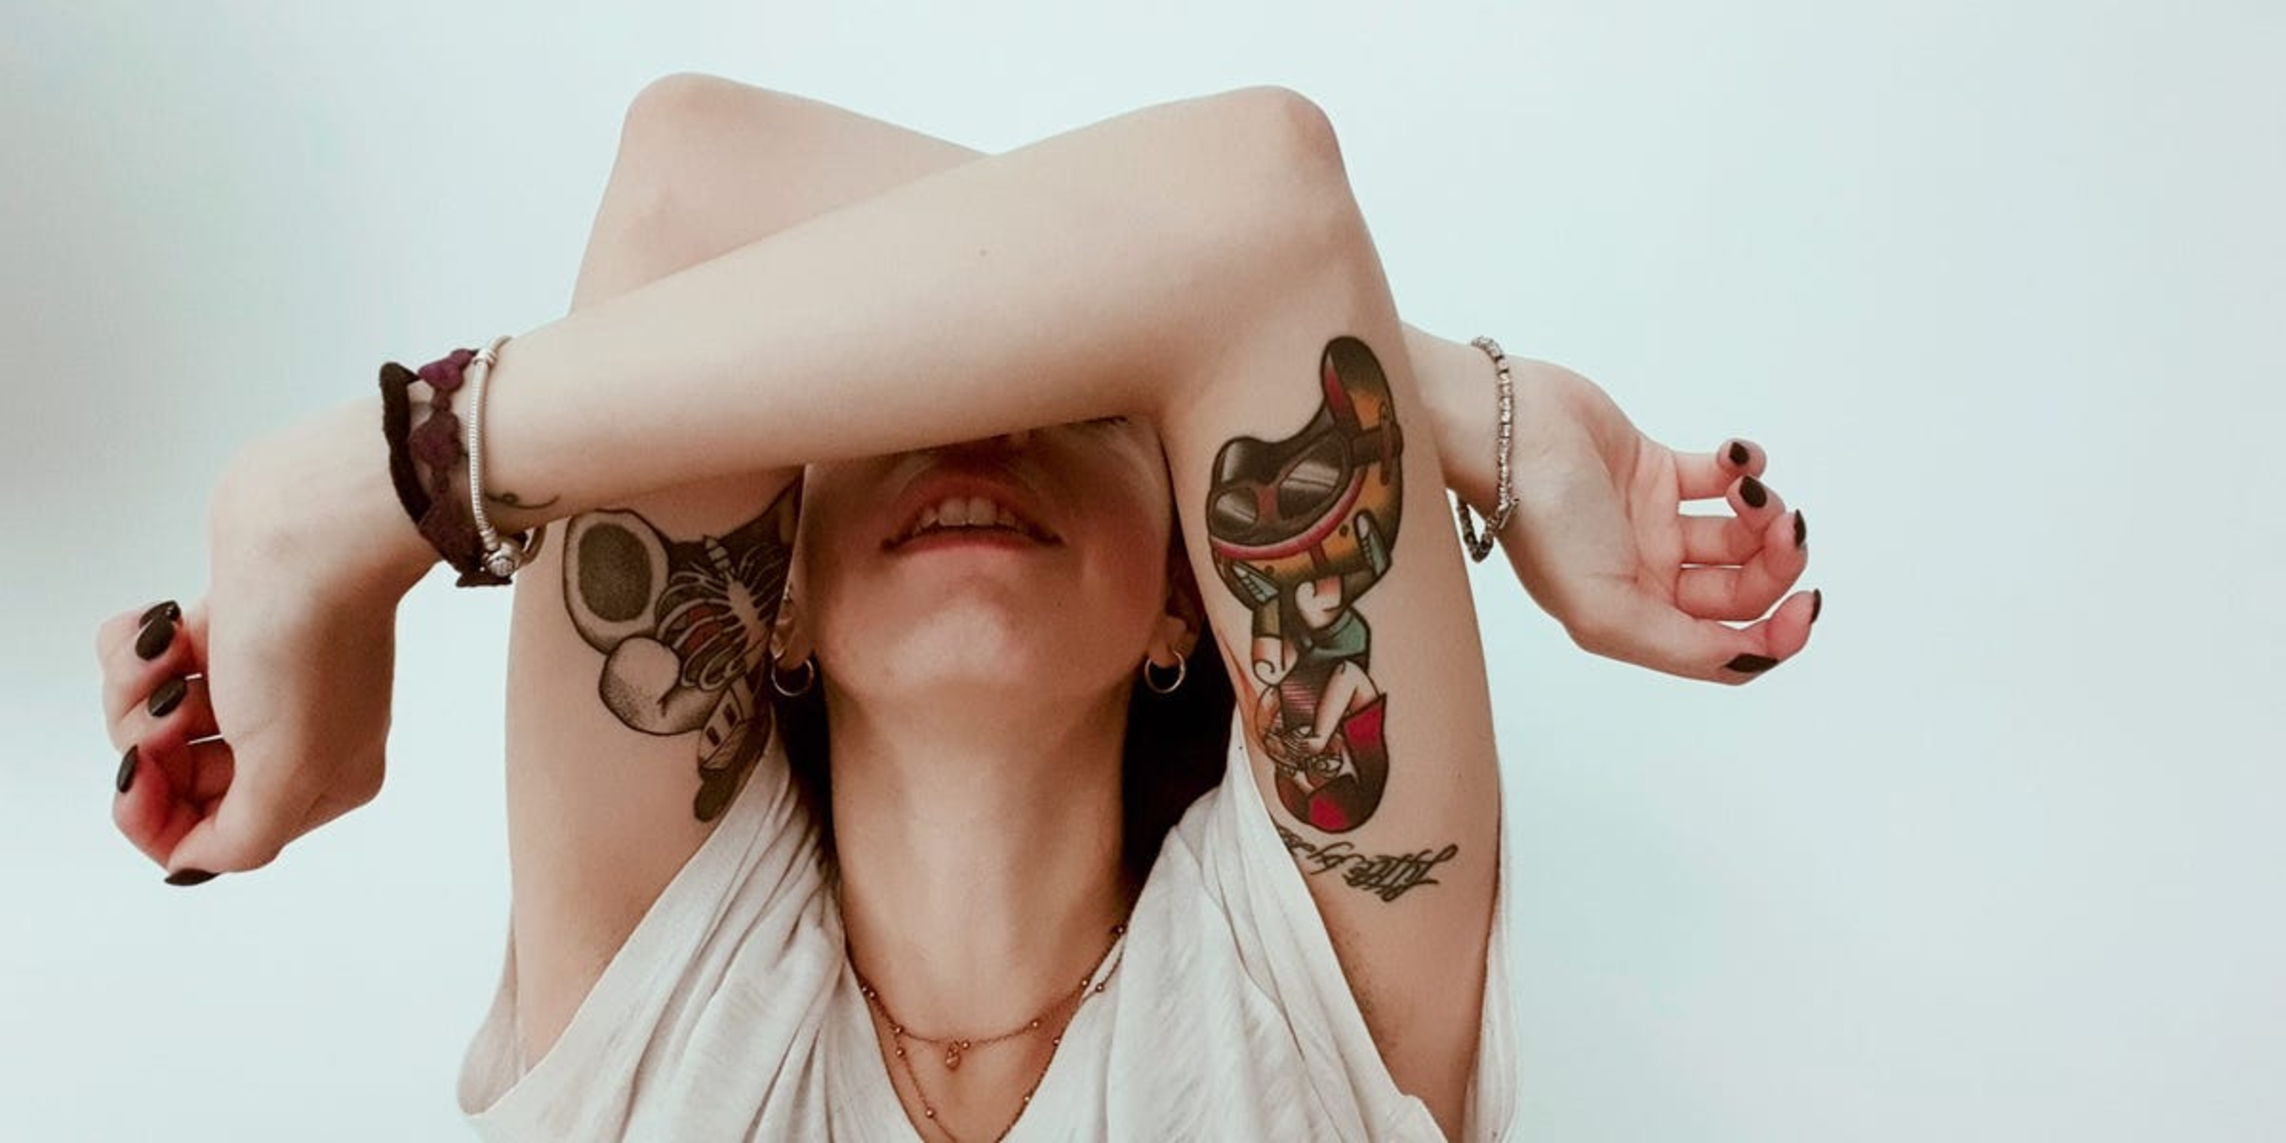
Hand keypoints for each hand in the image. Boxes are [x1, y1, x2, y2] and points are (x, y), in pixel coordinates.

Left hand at [97, 398, 436, 881]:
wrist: (310, 527)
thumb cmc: (311, 640)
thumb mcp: (289, 768)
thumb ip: (241, 839)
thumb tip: (190, 863)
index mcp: (324, 781)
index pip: (216, 836)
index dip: (158, 817)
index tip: (137, 776)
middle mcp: (294, 736)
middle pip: (178, 778)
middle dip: (148, 741)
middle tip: (166, 705)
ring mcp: (257, 681)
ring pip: (153, 719)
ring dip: (137, 685)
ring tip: (165, 650)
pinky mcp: (222, 631)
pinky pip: (145, 662)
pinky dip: (134, 645)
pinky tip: (162, 623)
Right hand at [1412, 333, 1816, 681]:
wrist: (1505, 430)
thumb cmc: (1540, 519)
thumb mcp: (1602, 609)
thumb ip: (1679, 646)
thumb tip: (1747, 661)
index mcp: (1633, 619)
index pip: (1725, 648)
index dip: (1776, 638)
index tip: (1805, 607)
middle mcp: (1645, 578)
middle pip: (1741, 591)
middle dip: (1775, 563)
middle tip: (1782, 526)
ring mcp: (1651, 524)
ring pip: (1740, 536)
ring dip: (1764, 513)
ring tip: (1751, 489)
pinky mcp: (1655, 471)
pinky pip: (1723, 480)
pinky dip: (1746, 470)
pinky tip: (1737, 457)